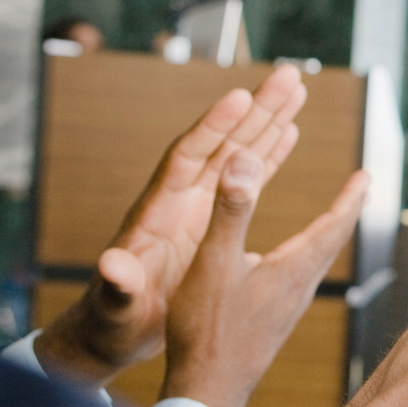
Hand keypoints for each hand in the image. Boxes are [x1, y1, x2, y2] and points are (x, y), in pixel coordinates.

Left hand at [35, 65, 307, 386]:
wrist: (115, 329)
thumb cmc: (113, 320)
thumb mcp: (117, 305)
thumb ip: (117, 285)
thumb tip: (112, 266)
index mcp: (158, 213)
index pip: (187, 159)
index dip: (212, 129)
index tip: (240, 97)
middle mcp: (179, 200)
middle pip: (220, 143)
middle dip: (254, 109)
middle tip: (287, 77)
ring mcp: (195, 207)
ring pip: (237, 153)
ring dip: (267, 121)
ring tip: (296, 91)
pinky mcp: (210, 219)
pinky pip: (244, 177)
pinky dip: (268, 154)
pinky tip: (289, 134)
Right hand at [160, 150, 367, 406]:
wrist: (207, 391)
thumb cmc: (207, 330)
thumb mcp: (213, 261)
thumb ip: (230, 210)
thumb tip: (243, 159)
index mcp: (292, 270)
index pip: (333, 226)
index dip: (351, 198)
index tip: (368, 175)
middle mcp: (298, 289)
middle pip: (331, 242)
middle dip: (346, 211)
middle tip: (361, 189)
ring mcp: (286, 308)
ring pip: (315, 262)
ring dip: (327, 234)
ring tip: (333, 219)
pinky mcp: (272, 322)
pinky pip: (297, 279)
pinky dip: (303, 257)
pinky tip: (288, 265)